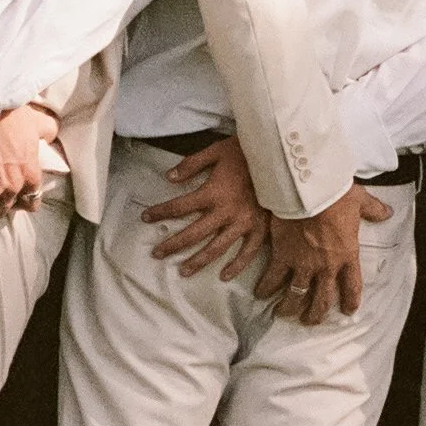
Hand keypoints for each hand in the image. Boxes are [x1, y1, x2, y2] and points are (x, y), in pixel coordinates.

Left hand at [142, 134, 266, 281]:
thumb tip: (169, 177)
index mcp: (213, 192)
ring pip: (217, 248)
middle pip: (193, 233)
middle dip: (173, 245)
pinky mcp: (260, 228)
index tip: (146, 218)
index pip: (179, 206)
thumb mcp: (216, 150)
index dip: (161, 212)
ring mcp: (244, 223)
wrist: (279, 157)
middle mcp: (225, 212)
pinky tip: (224, 275)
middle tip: (157, 254)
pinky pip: (248, 252)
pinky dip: (237, 265)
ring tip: (183, 271)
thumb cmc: (246, 151)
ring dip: (198, 261)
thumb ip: (192, 164)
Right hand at [256, 182, 389, 322]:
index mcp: (347, 255)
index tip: (347, 311)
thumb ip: (373, 210)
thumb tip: (388, 212)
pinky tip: (260, 294)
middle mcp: (326, 266)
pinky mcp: (282, 256)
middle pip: (322, 299)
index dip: (350, 301)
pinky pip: (273, 278)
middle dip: (315, 314)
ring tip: (284, 313)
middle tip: (310, 320)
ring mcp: (303, 264)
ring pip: (296, 295)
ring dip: (290, 307)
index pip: (352, 286)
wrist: (308, 190)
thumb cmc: (335, 194)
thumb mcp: (360, 201)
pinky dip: (266, 288)